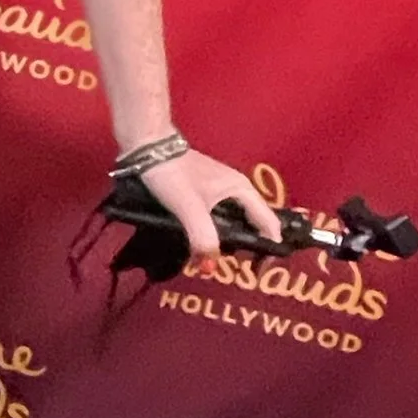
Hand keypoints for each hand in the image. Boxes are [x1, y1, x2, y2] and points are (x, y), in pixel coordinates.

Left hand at [138, 146, 278, 262]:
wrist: (147, 147)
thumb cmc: (173, 173)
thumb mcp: (190, 207)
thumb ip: (203, 237)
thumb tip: (211, 268)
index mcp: (242, 189)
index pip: (269, 223)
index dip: (270, 247)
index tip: (259, 270)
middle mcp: (236, 189)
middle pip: (255, 223)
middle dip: (252, 247)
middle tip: (241, 270)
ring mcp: (220, 189)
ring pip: (236, 220)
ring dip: (233, 241)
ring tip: (222, 260)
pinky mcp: (204, 191)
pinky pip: (220, 217)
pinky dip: (218, 233)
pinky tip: (205, 244)